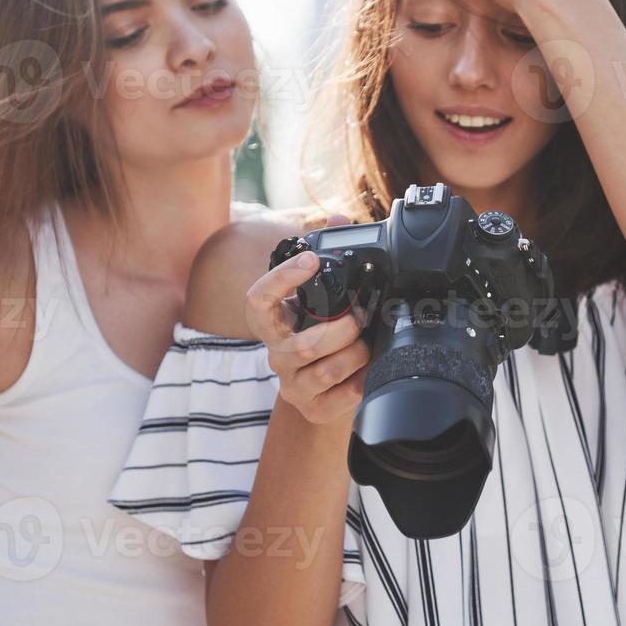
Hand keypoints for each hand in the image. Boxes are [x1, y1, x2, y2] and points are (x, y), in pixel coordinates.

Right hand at [245, 215, 370, 424]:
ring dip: (355, 355)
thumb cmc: (320, 335)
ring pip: (324, 370)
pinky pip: (340, 395)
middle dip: (342, 330)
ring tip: (367, 346)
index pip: (258, 298)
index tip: (311, 260)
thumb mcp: (320, 300)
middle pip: (303, 344)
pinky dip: (361, 380)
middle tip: (361, 320)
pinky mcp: (311, 406)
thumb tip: (341, 218)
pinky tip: (367, 371)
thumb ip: (330, 258)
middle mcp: (276, 353)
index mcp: (272, 321)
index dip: (281, 279)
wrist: (321, 391)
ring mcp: (291, 383)